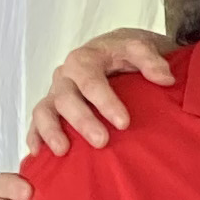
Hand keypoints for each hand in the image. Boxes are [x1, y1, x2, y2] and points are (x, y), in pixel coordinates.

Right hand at [27, 30, 177, 155]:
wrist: (117, 51)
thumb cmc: (128, 52)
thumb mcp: (142, 46)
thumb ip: (151, 59)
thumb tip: (165, 78)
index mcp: (85, 59)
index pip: (91, 80)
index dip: (105, 102)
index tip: (124, 123)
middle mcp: (66, 75)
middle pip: (66, 98)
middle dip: (82, 121)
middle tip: (101, 142)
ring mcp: (56, 92)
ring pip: (44, 110)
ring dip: (51, 131)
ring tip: (63, 151)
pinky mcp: (52, 107)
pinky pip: (38, 120)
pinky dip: (34, 135)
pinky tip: (37, 153)